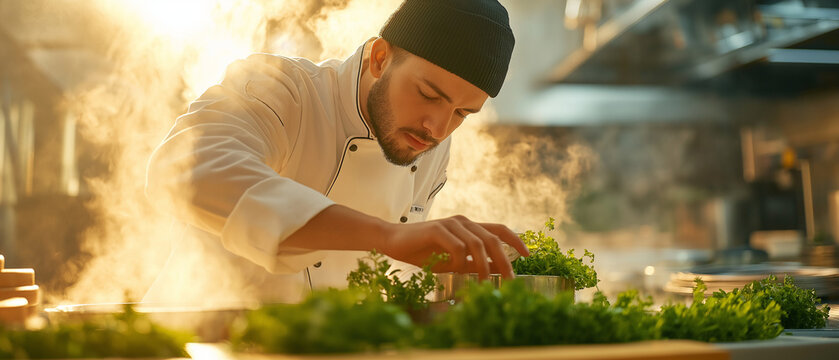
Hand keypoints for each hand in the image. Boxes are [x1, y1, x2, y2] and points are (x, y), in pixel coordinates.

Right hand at [379, 215, 528, 279]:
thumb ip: (471, 263)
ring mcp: (450, 224)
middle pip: (493, 238)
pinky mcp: (437, 229)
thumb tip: (494, 272)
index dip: (515, 240)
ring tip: (483, 282)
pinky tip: (455, 270)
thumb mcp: (451, 261)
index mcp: (469, 227)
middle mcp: (463, 222)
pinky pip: (457, 246)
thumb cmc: (422, 252)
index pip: (499, 229)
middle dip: (505, 259)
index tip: (528, 255)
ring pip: (477, 243)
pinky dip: (460, 260)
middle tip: (510, 278)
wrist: (392, 241)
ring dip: (483, 265)